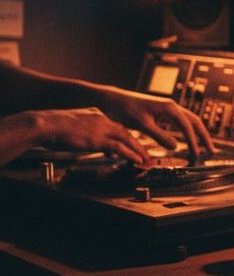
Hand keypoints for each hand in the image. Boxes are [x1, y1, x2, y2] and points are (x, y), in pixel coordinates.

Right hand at [28, 108, 151, 163]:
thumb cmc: (53, 128)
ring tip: (146, 159)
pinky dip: (130, 154)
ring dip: (138, 150)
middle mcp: (102, 119)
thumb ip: (87, 136)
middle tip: (146, 153)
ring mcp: (101, 129)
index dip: (126, 137)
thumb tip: (96, 146)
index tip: (133, 145)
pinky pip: (119, 147)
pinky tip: (137, 160)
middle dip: (137, 144)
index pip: (116, 126)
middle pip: (126, 132)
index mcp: (96, 114)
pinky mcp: (98, 139)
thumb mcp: (74, 129)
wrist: (45, 124)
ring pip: (127, 139)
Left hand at [95, 87, 214, 159]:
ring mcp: (169, 109)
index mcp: (170, 108)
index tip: (196, 154)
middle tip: (211, 151)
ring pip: (189, 122)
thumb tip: (176, 147)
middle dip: (204, 137)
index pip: (187, 126)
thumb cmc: (126, 110)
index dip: (193, 141)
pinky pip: (181, 123)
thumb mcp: (142, 124)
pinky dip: (188, 132)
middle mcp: (172, 107)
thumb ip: (159, 136)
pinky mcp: (163, 113)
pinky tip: (189, 140)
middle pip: (195, 122)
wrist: (114, 99)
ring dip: (198, 134)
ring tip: (204, 148)